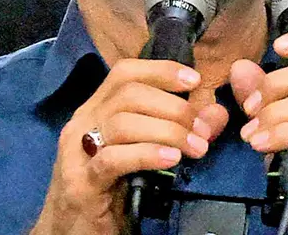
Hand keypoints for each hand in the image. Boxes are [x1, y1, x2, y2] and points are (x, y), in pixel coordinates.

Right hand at [31, 58, 226, 234]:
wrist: (73, 234)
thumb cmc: (111, 189)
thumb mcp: (144, 154)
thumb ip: (179, 131)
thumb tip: (214, 114)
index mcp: (96, 109)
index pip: (125, 72)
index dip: (161, 70)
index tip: (195, 80)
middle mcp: (82, 123)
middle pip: (128, 93)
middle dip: (173, 106)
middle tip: (200, 130)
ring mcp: (77, 153)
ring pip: (122, 122)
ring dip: (167, 131)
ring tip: (195, 148)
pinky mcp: (81, 183)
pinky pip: (112, 159)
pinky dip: (146, 154)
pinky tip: (171, 160)